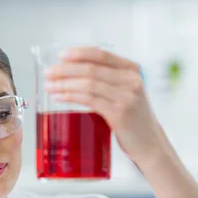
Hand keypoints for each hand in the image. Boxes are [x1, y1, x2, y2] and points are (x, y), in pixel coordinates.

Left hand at [44, 47, 171, 166]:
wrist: (150, 144)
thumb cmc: (133, 120)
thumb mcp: (125, 93)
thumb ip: (107, 81)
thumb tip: (72, 74)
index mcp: (132, 69)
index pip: (102, 54)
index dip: (79, 53)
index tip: (61, 55)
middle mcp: (131, 79)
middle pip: (91, 68)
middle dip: (65, 70)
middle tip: (48, 73)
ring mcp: (127, 96)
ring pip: (88, 83)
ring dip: (64, 84)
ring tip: (49, 86)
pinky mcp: (119, 112)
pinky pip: (89, 100)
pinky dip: (71, 97)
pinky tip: (60, 97)